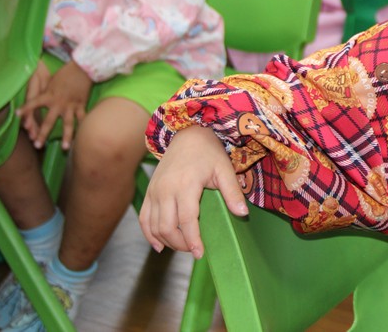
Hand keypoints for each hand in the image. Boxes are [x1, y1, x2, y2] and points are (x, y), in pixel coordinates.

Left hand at [19, 60, 92, 149]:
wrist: (82, 68)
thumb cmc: (65, 73)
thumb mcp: (51, 81)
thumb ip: (45, 93)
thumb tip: (38, 100)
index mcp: (48, 96)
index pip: (33, 103)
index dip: (25, 109)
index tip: (17, 115)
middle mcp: (58, 103)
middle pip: (49, 122)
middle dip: (42, 134)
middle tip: (37, 145)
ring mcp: (70, 106)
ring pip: (68, 124)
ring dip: (66, 137)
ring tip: (64, 148)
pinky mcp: (81, 105)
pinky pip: (81, 118)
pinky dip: (82, 127)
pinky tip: (83, 136)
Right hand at [139, 126, 248, 257]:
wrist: (187, 134)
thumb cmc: (208, 151)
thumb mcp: (224, 169)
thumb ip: (233, 192)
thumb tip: (243, 213)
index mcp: (186, 185)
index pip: (187, 220)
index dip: (193, 240)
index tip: (200, 253)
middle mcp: (166, 190)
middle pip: (167, 227)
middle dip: (180, 244)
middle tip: (194, 250)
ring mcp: (154, 191)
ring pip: (154, 226)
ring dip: (167, 241)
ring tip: (183, 247)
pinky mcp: (149, 192)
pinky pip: (144, 218)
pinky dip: (149, 234)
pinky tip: (159, 245)